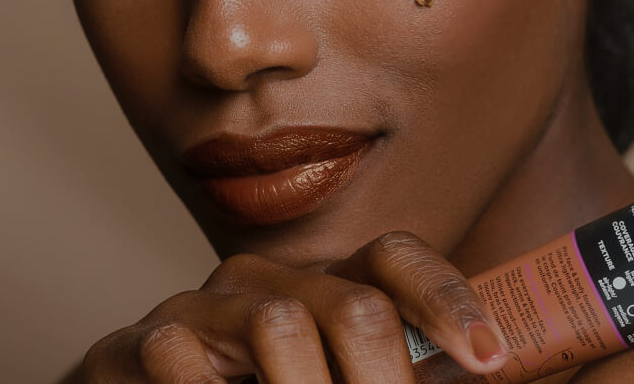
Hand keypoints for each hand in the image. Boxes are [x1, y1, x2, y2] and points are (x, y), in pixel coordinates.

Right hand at [77, 231, 507, 382]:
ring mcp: (205, 307)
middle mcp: (270, 283)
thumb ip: (402, 377)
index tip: (488, 358)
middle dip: (386, 378)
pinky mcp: (141, 341)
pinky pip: (183, 359)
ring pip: (280, 325)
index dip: (446, 299)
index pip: (395, 260)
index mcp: (323, 289)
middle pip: (353, 303)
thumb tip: (492, 371)